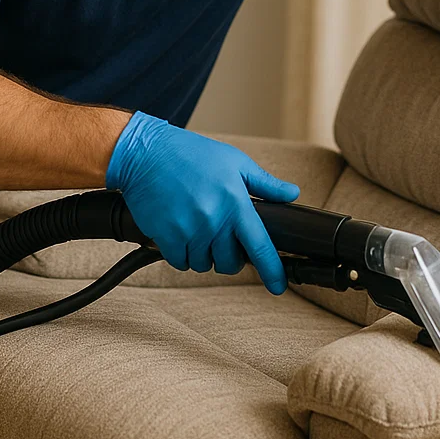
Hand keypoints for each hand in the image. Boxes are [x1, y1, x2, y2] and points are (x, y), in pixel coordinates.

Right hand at [105, 110, 299, 292]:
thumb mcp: (235, 161)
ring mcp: (189, 230)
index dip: (272, 271)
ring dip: (204, 254)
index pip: (260, 246)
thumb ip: (265, 183)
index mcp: (236, 203)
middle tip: (223, 238)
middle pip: (231, 263)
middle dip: (230, 257)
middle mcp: (214, 220)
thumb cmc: (193, 154)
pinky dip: (182, 254)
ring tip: (199, 230)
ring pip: (204, 264)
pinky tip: (182, 234)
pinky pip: (180, 262)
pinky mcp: (166, 236)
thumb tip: (293, 193)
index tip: (277, 286)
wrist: (146, 153)